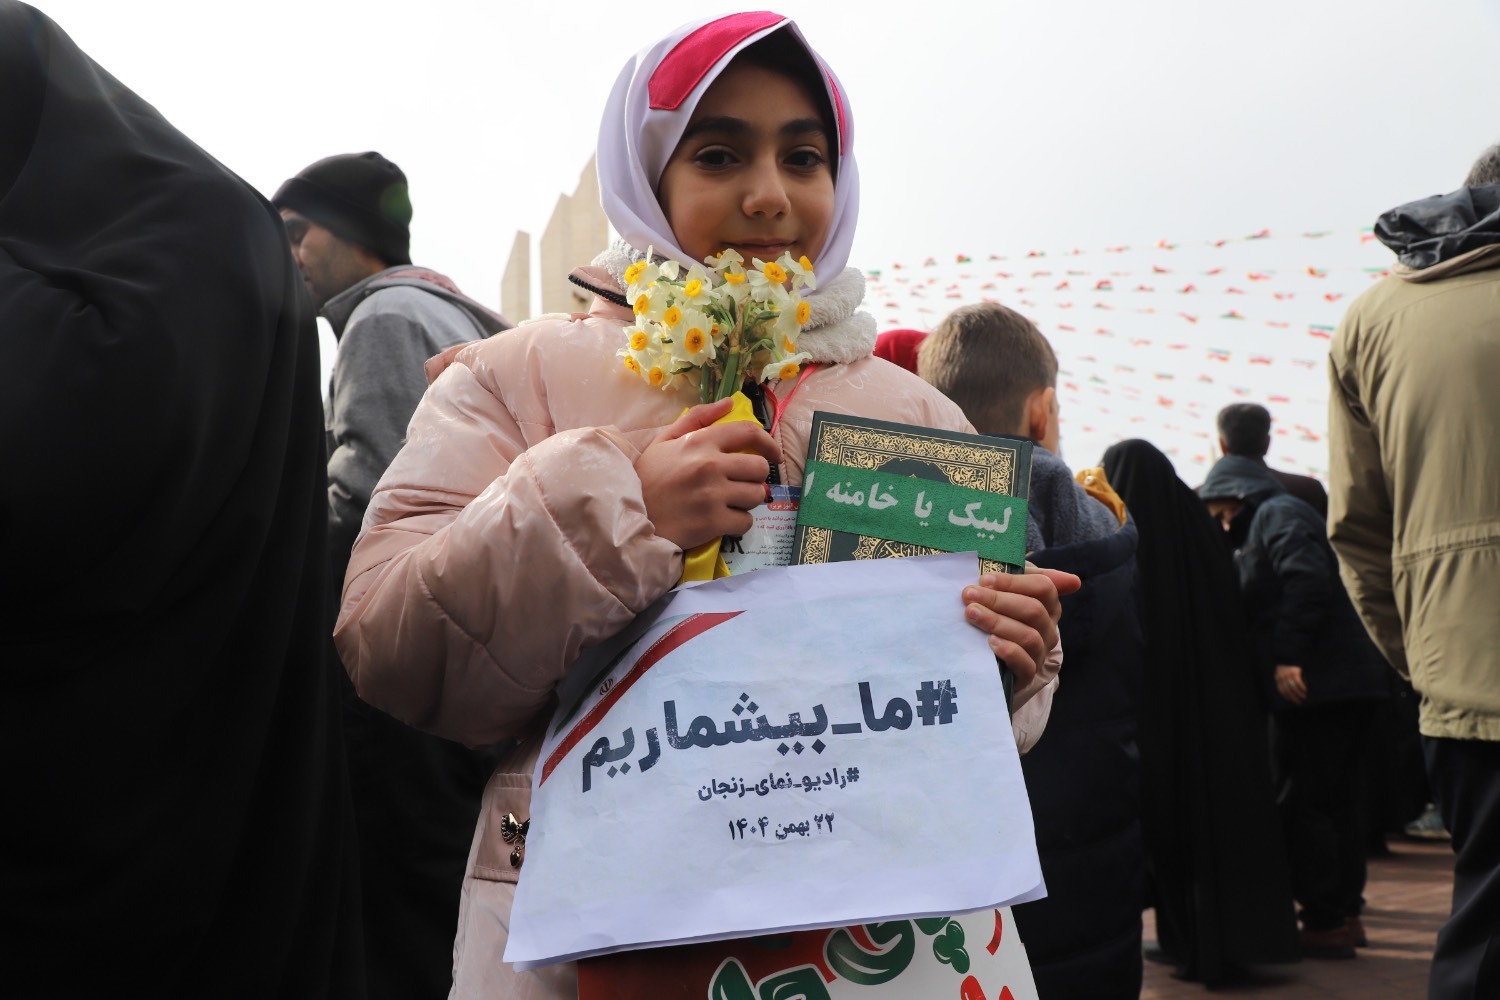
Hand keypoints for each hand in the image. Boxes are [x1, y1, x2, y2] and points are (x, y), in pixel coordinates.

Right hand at [635, 398, 781, 549]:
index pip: (748, 433)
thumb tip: (730, 402)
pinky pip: (746, 522)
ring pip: (756, 496)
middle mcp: (710, 466)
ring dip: (746, 501)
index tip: (773, 455)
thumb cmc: (647, 477)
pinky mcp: (713, 523)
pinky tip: (721, 520)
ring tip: (727, 502)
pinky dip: (738, 523)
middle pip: (759, 468)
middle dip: (755, 478)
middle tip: (740, 484)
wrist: (629, 516)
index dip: (768, 443)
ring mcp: (713, 496)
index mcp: (700, 442)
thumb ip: (698, 418)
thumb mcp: (665, 440)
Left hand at [961, 567, 1080, 689]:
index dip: (1014, 582)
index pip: (1043, 587)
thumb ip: (1027, 576)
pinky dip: (1009, 652)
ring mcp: (1039, 652)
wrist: (987, 658)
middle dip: (998, 600)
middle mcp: (1048, 629)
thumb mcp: (1008, 590)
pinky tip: (991, 642)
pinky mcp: (1027, 674)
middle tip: (969, 595)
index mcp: (1048, 605)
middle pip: (1033, 610)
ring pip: (1028, 636)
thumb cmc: (997, 614)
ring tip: (972, 614)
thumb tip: (1074, 581)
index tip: (984, 579)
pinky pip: (1025, 664)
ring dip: (997, 622)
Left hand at [1275, 664, 1307, 704]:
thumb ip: (1283, 680)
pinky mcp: (1295, 672)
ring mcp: (1288, 675)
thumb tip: (1289, 690)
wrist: (1287, 654)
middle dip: (1293, 698)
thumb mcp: (1281, 672)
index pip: (1281, 690)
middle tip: (1298, 702)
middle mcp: (1282, 677)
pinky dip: (1302, 687)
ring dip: (1299, 694)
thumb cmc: (1285, 665)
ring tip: (1303, 697)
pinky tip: (1305, 690)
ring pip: (1293, 688)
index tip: (1291, 700)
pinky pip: (1299, 683)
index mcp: (1277, 678)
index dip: (1286, 696)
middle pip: (1288, 691)